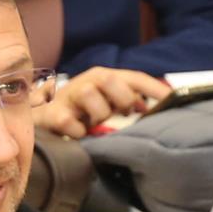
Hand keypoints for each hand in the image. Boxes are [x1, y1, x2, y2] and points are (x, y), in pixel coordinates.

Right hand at [38, 65, 172, 137]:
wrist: (39, 116)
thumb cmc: (80, 110)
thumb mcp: (106, 102)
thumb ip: (128, 102)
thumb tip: (152, 109)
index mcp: (103, 77)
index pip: (135, 78)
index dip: (155, 88)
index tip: (173, 99)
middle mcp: (87, 81)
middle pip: (111, 79)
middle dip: (122, 99)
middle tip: (121, 113)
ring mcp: (69, 96)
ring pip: (91, 98)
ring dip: (98, 115)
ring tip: (93, 122)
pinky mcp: (53, 114)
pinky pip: (72, 123)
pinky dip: (79, 132)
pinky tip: (78, 133)